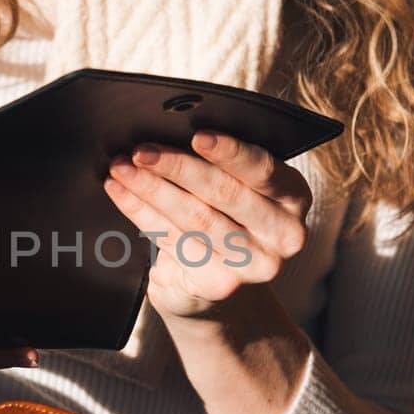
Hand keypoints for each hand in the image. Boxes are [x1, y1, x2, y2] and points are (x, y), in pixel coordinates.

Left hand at [102, 129, 311, 320]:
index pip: (263, 170)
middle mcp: (283, 234)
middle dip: (176, 167)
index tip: (196, 135)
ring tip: (121, 168)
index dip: (230, 152)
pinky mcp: (220, 284)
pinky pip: (173, 240)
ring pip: (195, 218)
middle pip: (224, 194)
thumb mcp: (237, 186)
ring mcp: (254, 264)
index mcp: (293, 196)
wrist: (224, 286)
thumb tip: (169, 127)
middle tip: (140, 150)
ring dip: (151, 189)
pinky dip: (141, 212)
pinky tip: (120, 192)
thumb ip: (219, 162)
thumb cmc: (227, 215)